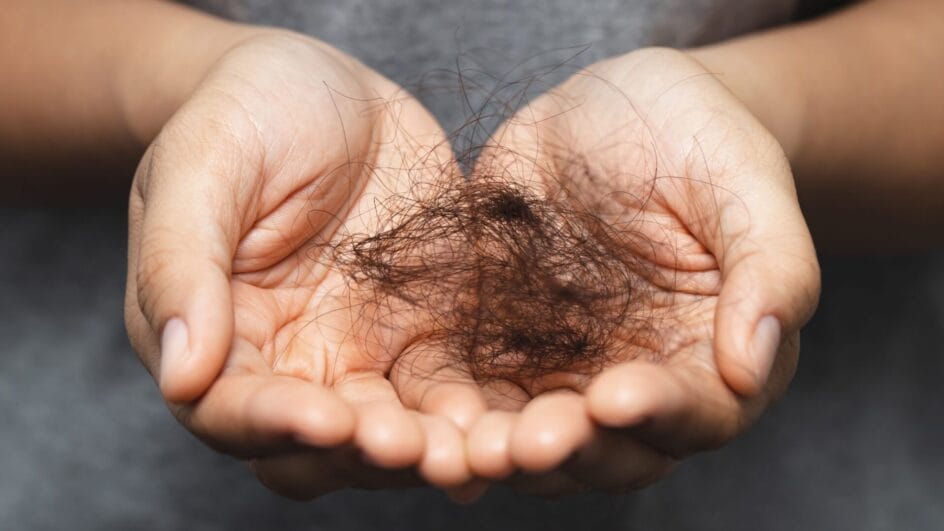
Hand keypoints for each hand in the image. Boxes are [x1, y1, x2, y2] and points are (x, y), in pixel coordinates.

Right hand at [124, 31, 488, 497]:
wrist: (324, 90)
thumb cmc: (243, 115)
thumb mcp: (200, 169)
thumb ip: (181, 264)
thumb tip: (181, 373)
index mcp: (217, 335)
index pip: (231, 410)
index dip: (275, 425)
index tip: (328, 419)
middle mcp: (289, 362)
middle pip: (316, 445)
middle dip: (362, 454)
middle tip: (410, 448)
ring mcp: (361, 354)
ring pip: (389, 431)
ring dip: (427, 451)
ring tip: (469, 450)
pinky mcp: (422, 334)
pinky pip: (447, 388)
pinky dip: (472, 413)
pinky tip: (504, 424)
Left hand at [465, 47, 820, 493]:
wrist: (617, 110)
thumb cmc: (701, 141)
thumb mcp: (747, 187)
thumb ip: (771, 270)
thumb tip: (754, 364)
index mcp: (713, 359)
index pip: (697, 412)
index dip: (659, 414)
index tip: (617, 398)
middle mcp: (637, 380)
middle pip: (610, 447)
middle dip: (571, 449)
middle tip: (531, 442)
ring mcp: (563, 368)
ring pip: (533, 433)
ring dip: (502, 448)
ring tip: (470, 444)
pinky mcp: (500, 343)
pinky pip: (472, 387)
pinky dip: (447, 409)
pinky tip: (418, 417)